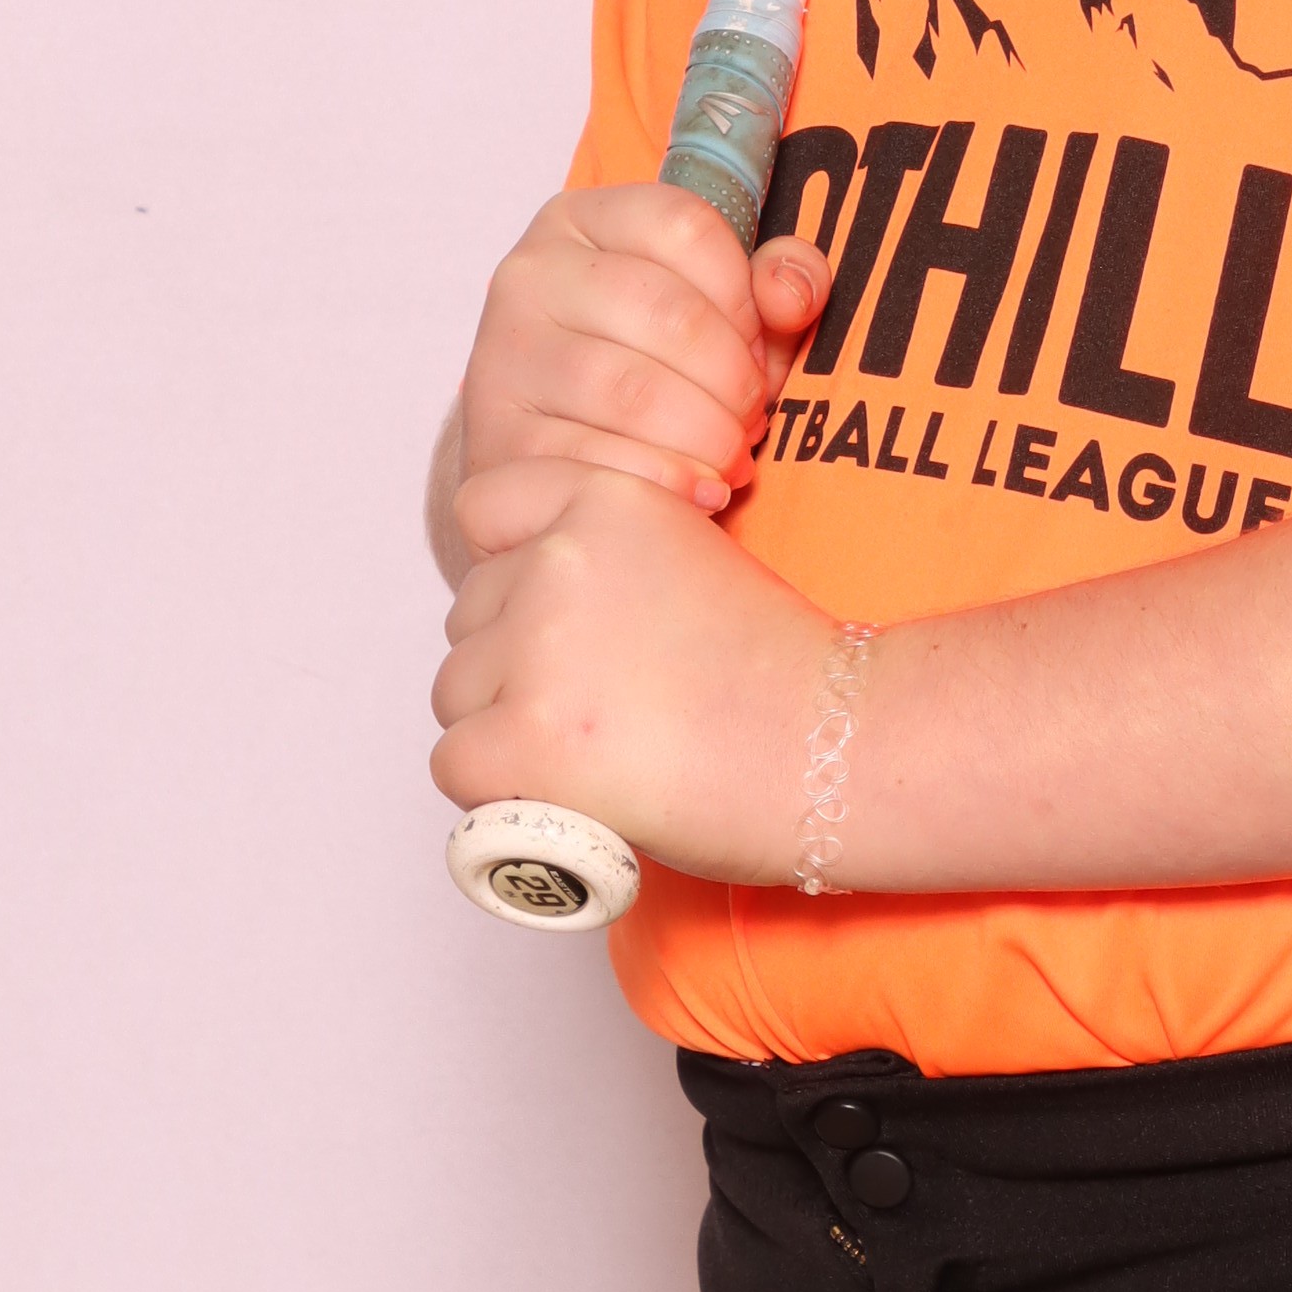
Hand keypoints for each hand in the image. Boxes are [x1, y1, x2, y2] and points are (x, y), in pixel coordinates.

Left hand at [429, 456, 830, 883]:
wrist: (836, 749)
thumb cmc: (782, 674)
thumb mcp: (692, 560)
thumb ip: (608, 562)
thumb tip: (529, 613)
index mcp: (606, 499)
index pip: (485, 509)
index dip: (513, 571)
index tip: (556, 618)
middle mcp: (559, 559)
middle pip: (471, 617)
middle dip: (514, 662)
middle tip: (602, 708)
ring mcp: (536, 647)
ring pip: (456, 692)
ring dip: (503, 728)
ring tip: (596, 754)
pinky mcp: (522, 738)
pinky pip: (455, 764)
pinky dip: (498, 791)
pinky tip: (566, 792)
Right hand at [444, 185, 832, 538]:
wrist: (554, 454)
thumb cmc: (654, 368)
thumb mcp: (724, 310)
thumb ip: (777, 282)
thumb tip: (792, 293)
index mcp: (584, 219)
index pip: (686, 226)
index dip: (745, 295)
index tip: (758, 349)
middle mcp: (529, 273)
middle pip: (666, 312)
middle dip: (733, 379)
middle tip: (752, 422)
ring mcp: (503, 353)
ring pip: (630, 390)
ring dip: (705, 436)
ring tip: (731, 461)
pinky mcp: (497, 434)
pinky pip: (593, 459)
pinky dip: (663, 482)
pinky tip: (698, 495)